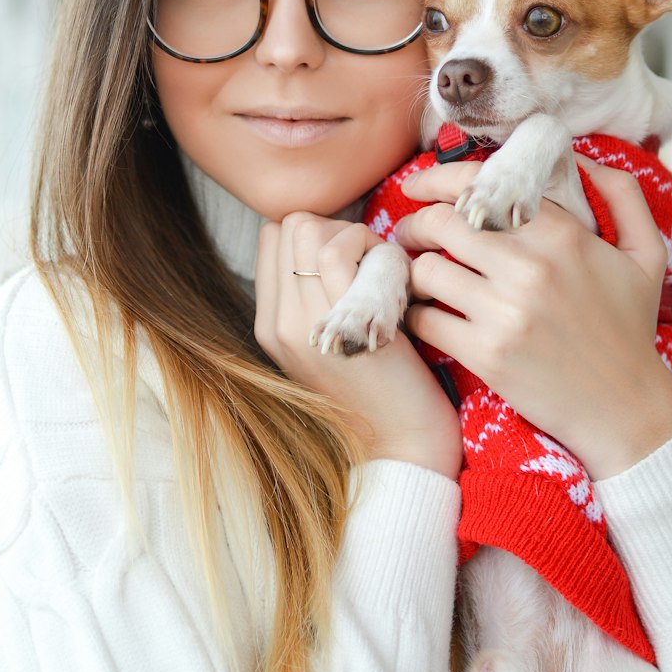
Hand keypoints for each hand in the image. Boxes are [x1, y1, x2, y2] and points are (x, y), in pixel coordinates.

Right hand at [255, 213, 461, 479]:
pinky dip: (374, 249)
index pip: (275, 237)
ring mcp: (299, 323)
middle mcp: (275, 322)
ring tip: (385, 273)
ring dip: (357, 236)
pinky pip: (339, 251)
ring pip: (309, 228)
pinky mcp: (333, 325)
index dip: (322, 233)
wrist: (402, 447)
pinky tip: (397, 280)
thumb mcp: (336, 343)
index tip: (358, 261)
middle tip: (375, 263)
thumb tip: (337, 246)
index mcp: (270, 324)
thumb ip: (322, 299)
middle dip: (339, 227)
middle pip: (291, 225)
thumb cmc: (385, 391)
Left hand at [394, 158, 671, 479]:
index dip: (436, 179)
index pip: (479, 186)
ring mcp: (505, 312)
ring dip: (413, 271)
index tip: (417, 186)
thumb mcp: (647, 254)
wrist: (626, 409)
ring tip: (417, 276)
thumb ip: (623, 195)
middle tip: (411, 234)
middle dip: (416, 224)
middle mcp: (530, 268)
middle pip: (441, 223)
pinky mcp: (486, 354)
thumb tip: (583, 156)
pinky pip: (425, 319)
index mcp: (562, 235)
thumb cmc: (630, 331)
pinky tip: (424, 314)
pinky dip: (415, 315)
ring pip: (426, 270)